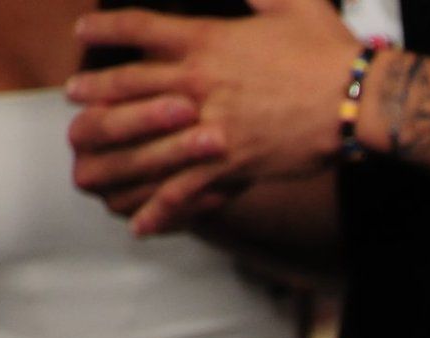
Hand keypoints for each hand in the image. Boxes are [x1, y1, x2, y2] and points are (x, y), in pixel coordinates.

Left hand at [67, 0, 357, 234]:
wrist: (356, 100)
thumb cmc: (329, 51)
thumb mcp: (292, 3)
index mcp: (207, 39)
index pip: (138, 28)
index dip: (105, 29)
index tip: (84, 33)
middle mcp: (197, 82)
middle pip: (126, 86)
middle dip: (93, 91)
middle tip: (73, 98)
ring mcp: (210, 126)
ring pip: (144, 142)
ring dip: (112, 151)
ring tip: (88, 160)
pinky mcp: (231, 163)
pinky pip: (185, 190)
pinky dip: (160, 208)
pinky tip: (140, 223)